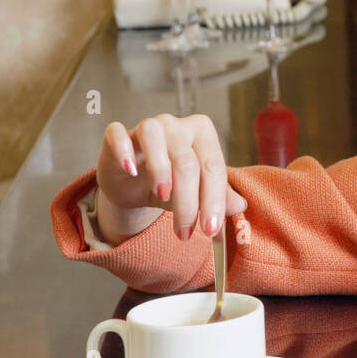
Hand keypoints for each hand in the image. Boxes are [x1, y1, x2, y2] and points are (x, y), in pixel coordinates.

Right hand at [96, 114, 247, 242]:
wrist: (133, 184)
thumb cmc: (170, 184)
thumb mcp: (196, 193)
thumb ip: (219, 197)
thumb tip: (240, 206)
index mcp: (203, 133)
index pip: (213, 167)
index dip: (214, 201)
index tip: (210, 231)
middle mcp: (177, 125)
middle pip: (186, 161)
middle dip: (187, 202)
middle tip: (184, 232)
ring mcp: (146, 126)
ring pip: (155, 138)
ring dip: (160, 170)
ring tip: (162, 196)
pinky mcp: (116, 135)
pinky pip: (117, 134)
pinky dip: (124, 150)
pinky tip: (131, 170)